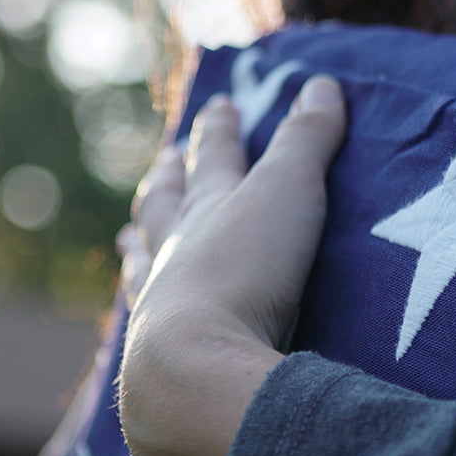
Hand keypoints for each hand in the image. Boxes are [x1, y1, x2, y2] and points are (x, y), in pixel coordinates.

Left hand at [118, 76, 346, 455]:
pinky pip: (144, 330)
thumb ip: (308, 141)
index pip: (213, 158)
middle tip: (163, 164)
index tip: (218, 107)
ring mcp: (158, 311)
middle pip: (165, 207)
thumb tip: (323, 85)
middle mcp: (172, 256)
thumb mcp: (289, 194)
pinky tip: (139, 326)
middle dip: (168, 181)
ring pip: (143, 266)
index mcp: (206, 211)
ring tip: (131, 238)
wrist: (195, 370)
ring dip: (141, 247)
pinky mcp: (157, 366)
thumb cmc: (245, 272)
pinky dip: (143, 315)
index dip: (220, 131)